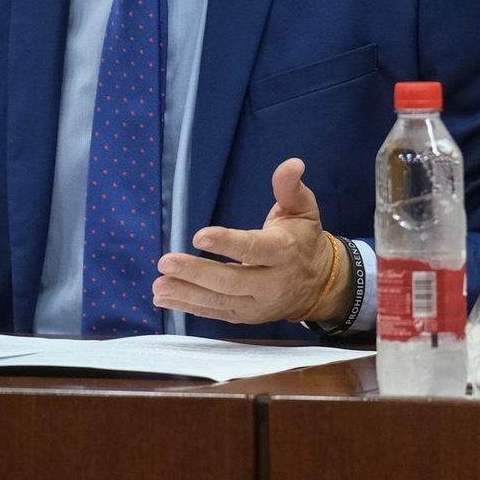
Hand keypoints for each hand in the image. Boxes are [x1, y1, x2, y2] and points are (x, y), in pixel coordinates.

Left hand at [151, 158, 349, 324]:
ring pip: (220, 301)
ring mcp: (258, 304)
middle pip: (231, 281)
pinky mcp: (247, 316)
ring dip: (186, 294)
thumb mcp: (303, 209)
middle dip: (197, 273)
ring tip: (158, 286)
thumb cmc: (304, 239)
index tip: (199, 237)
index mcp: (283, 252)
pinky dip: (190, 307)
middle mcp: (272, 282)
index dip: (227, 243)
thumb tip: (292, 163)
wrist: (320, 285)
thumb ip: (290, 188)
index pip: (253, 248)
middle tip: (165, 262)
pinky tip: (165, 299)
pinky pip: (216, 313)